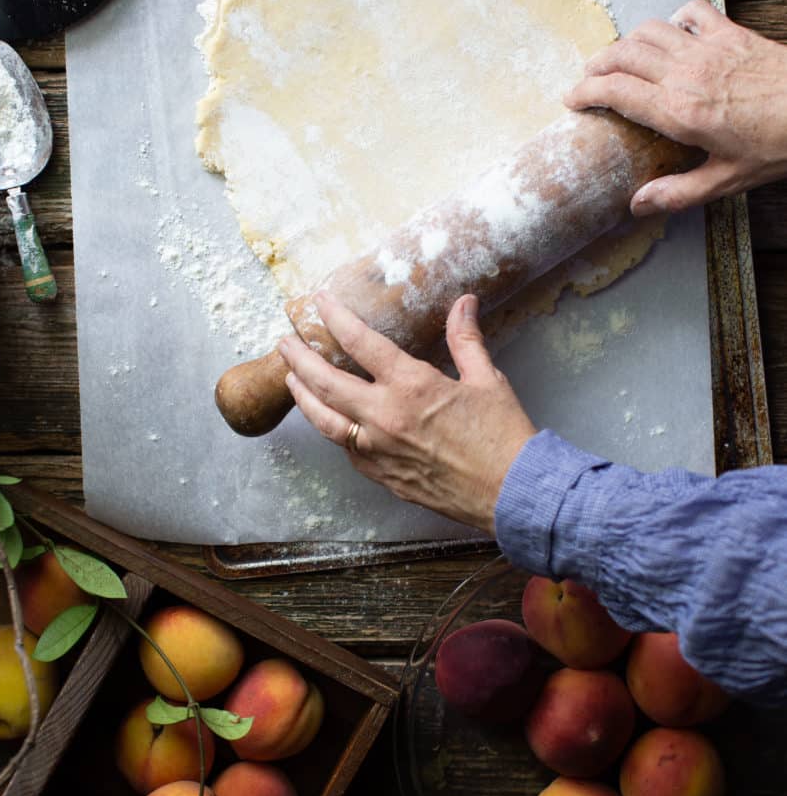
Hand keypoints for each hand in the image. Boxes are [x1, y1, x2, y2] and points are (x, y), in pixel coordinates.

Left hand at [277, 291, 535, 533]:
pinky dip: (333, 429)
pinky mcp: (381, 476)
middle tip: (284, 342)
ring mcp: (377, 450)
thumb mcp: (486, 379)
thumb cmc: (503, 436)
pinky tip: (330, 420)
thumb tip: (464, 302)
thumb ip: (465, 339)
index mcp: (411, 385)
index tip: (319, 302)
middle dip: (299, 358)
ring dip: (303, 397)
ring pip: (324, 420)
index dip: (335, 318)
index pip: (360, 342)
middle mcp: (384, 416)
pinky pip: (346, 449)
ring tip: (291, 380)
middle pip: (325, 382)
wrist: (511, 493)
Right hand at [564, 0, 786, 214]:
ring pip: (649, 30)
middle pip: (623, 54)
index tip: (571, 99)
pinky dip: (672, 20)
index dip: (585, 92)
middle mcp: (687, 74)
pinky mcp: (731, 34)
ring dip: (626, 42)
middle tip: (586, 79)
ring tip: (617, 58)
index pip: (616, 91)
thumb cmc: (779, 145)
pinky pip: (691, 13)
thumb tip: (638, 205)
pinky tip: (671, 33)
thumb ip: (678, 193)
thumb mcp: (726, 180)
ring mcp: (708, 48)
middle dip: (596, 64)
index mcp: (679, 112)